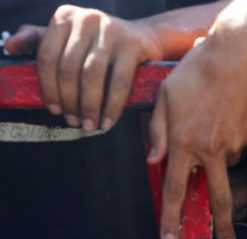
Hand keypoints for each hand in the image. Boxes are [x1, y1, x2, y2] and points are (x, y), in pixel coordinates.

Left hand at [4, 5, 162, 130]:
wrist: (145, 37)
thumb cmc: (100, 42)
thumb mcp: (68, 37)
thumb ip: (39, 40)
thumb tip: (9, 48)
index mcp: (64, 17)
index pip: (47, 56)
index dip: (48, 88)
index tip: (54, 110)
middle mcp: (86, 19)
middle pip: (68, 68)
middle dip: (70, 101)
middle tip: (74, 122)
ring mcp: (110, 30)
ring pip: (91, 76)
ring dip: (90, 106)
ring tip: (91, 125)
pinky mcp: (131, 44)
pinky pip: (118, 82)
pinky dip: (112, 106)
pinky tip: (109, 121)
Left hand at [148, 24, 246, 238]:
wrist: (242, 55)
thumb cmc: (198, 70)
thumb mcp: (167, 97)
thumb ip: (158, 131)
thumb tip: (154, 159)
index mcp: (184, 143)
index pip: (175, 189)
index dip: (170, 217)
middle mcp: (212, 150)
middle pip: (218, 197)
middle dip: (223, 225)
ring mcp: (236, 144)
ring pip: (226, 158)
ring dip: (220, 147)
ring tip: (218, 112)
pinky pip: (239, 140)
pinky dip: (233, 129)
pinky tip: (231, 106)